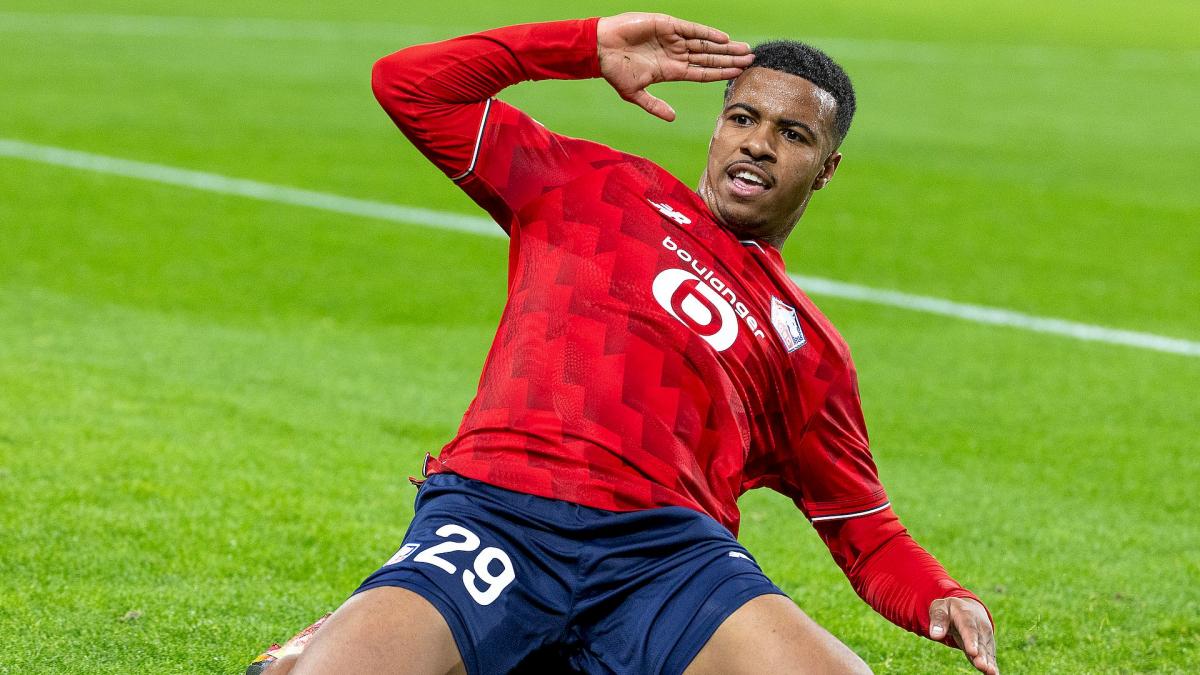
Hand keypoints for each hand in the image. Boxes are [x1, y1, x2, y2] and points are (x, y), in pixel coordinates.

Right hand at [596, 12, 752, 121]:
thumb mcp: (635, 94)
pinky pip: (692, 29)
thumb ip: (654, 106)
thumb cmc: (614, 72)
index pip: (703, 73)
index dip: (721, 73)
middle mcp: (676, 54)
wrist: (599, 50)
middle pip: (709, 58)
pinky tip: (724, 39)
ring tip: (744, 49)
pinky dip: (708, 33)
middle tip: (751, 60)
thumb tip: (672, 118)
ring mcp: (673, 39)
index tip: (739, 74)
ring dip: (725, 47)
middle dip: (730, 59)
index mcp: (671, 71)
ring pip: (705, 44)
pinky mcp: (667, 26)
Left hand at [929, 597, 997, 673]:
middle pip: (980, 642)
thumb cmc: (949, 609)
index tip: (972, 652)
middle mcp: (979, 626)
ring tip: (990, 672)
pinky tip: (993, 674)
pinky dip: (991, 665)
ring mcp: (984, 637)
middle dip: (981, 655)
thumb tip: (935, 635)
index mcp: (966, 615)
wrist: (967, 608)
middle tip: (982, 666)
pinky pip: (989, 656)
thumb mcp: (939, 608)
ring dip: (988, 662)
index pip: (969, 628)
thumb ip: (938, 620)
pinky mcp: (986, 646)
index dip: (971, 640)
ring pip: (986, 650)